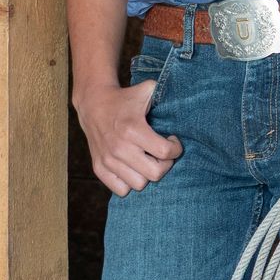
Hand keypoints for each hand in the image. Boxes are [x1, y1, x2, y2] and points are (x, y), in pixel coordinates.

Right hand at [76, 79, 183, 196]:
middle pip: (155, 174)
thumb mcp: (147, 89)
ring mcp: (108, 160)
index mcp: (133, 129)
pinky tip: (133, 168)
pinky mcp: (98, 168)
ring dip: (147, 174)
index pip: (165, 152)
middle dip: (165, 164)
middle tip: (163, 154)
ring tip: (148, 161)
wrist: (93, 104)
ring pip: (139, 184)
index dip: (176, 148)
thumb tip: (187, 96)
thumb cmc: (125, 98)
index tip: (173, 140)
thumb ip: (166, 91)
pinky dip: (129, 182)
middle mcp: (119, 147)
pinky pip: (121, 190)